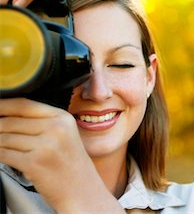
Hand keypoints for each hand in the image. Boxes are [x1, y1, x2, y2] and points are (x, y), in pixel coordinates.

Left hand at [0, 98, 122, 212]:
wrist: (82, 191)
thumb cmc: (71, 165)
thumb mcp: (64, 135)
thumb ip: (41, 123)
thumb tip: (6, 117)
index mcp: (63, 118)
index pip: (24, 105)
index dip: (2, 106)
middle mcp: (56, 128)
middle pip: (10, 121)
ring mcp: (45, 145)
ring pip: (4, 138)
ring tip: (3, 148)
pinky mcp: (34, 163)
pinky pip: (3, 154)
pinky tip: (2, 158)